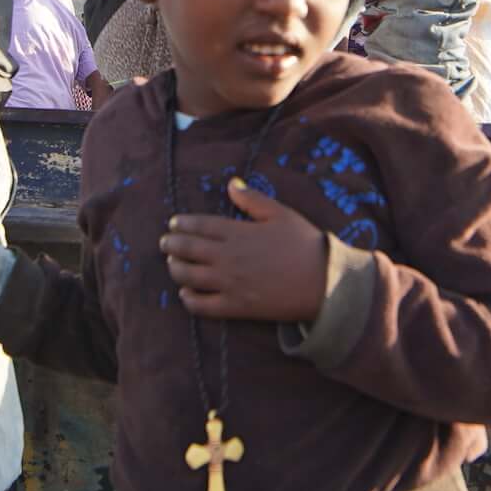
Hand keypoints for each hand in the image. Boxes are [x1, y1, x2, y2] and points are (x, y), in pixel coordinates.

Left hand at [163, 180, 327, 321]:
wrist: (324, 283)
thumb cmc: (305, 244)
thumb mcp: (281, 214)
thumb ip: (252, 199)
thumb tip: (231, 184)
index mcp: (237, 232)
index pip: (198, 226)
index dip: (182, 224)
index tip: (174, 223)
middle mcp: (227, 257)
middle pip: (186, 249)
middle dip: (171, 245)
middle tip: (166, 243)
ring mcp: (229, 284)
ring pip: (188, 276)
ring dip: (175, 268)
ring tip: (172, 264)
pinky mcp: (236, 307)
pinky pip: (201, 305)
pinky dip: (188, 298)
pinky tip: (186, 292)